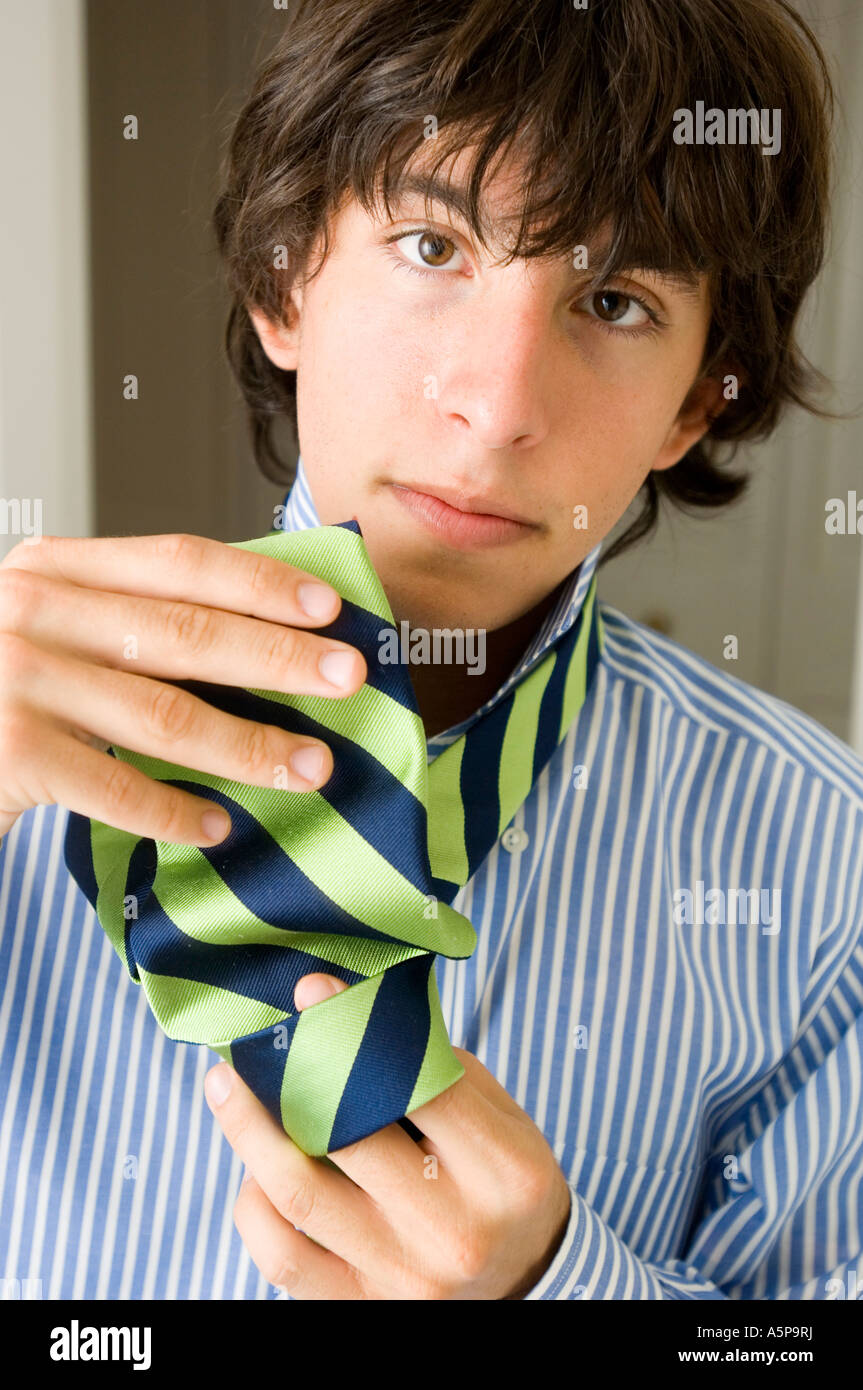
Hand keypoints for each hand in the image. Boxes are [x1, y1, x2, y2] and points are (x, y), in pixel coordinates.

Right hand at [0, 533, 365, 840]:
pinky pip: (112, 787)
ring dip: (248, 747)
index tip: (330, 606)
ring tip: (312, 769)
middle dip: (279, 658)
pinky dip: (171, 811)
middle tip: (349, 678)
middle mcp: (32, 610)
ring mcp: (14, 678)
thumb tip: (265, 635)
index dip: (260, 583)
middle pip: (185, 633)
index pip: (177, 562)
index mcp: (55, 568)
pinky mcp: (6, 750)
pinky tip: (214, 827)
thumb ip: (131, 621)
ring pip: (163, 715)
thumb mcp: (55, 630)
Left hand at [205, 974, 571, 1299]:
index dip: (356, 1029)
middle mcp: (456, 1231)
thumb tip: (350, 1009)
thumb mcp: (503, 1117)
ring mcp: (406, 1280)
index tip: (311, 991)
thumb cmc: (505, 1184)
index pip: (419, 1085)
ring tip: (225, 1088)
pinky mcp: (362, 1308)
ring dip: (250, 1133)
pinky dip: (255, 1207)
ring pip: (301, 1195)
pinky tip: (254, 1171)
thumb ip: (436, 1066)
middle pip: (349, 1136)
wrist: (528, 1284)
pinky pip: (282, 1257)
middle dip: (291, 1076)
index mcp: (504, 1171)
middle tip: (253, 1041)